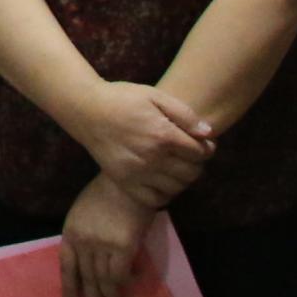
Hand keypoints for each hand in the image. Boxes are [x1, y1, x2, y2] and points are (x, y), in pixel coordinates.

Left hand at [60, 176, 156, 296]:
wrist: (128, 179)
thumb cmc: (107, 192)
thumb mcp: (84, 212)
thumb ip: (84, 236)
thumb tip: (93, 263)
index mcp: (70, 232)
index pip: (66, 267)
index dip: (68, 289)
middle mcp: (83, 242)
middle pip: (86, 277)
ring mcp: (102, 245)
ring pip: (103, 280)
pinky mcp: (122, 247)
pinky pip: (120, 275)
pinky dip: (124, 288)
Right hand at [72, 79, 212, 205]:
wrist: (87, 110)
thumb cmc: (124, 99)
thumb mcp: (156, 96)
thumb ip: (185, 114)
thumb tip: (208, 134)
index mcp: (162, 135)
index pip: (199, 153)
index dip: (207, 148)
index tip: (204, 144)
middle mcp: (151, 158)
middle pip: (191, 173)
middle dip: (197, 164)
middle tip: (191, 155)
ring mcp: (137, 173)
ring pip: (176, 188)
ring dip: (183, 179)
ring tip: (178, 166)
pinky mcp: (124, 182)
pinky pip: (154, 200)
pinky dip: (164, 193)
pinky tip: (162, 180)